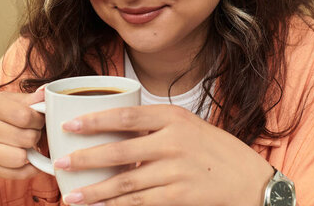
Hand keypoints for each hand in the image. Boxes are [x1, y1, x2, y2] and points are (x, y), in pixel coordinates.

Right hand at [0, 89, 45, 201]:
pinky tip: (24, 160)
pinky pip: (17, 173)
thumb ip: (25, 99)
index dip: (38, 119)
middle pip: (26, 137)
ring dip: (28, 153)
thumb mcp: (0, 103)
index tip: (37, 120)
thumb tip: (46, 93)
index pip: (26, 115)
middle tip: (30, 133)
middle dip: (35, 136)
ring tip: (23, 146)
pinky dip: (27, 169)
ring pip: (21, 157)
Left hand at [55, 104, 272, 205]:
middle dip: (85, 159)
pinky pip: (141, 203)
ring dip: (95, 191)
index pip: (125, 116)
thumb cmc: (216, 150)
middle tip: (60, 164)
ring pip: (126, 183)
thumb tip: (115, 129)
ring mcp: (177, 170)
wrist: (252, 181)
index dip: (94, 121)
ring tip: (71, 196)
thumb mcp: (188, 125)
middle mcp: (173, 141)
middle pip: (119, 151)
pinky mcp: (180, 196)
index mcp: (173, 117)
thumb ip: (155, 125)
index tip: (70, 126)